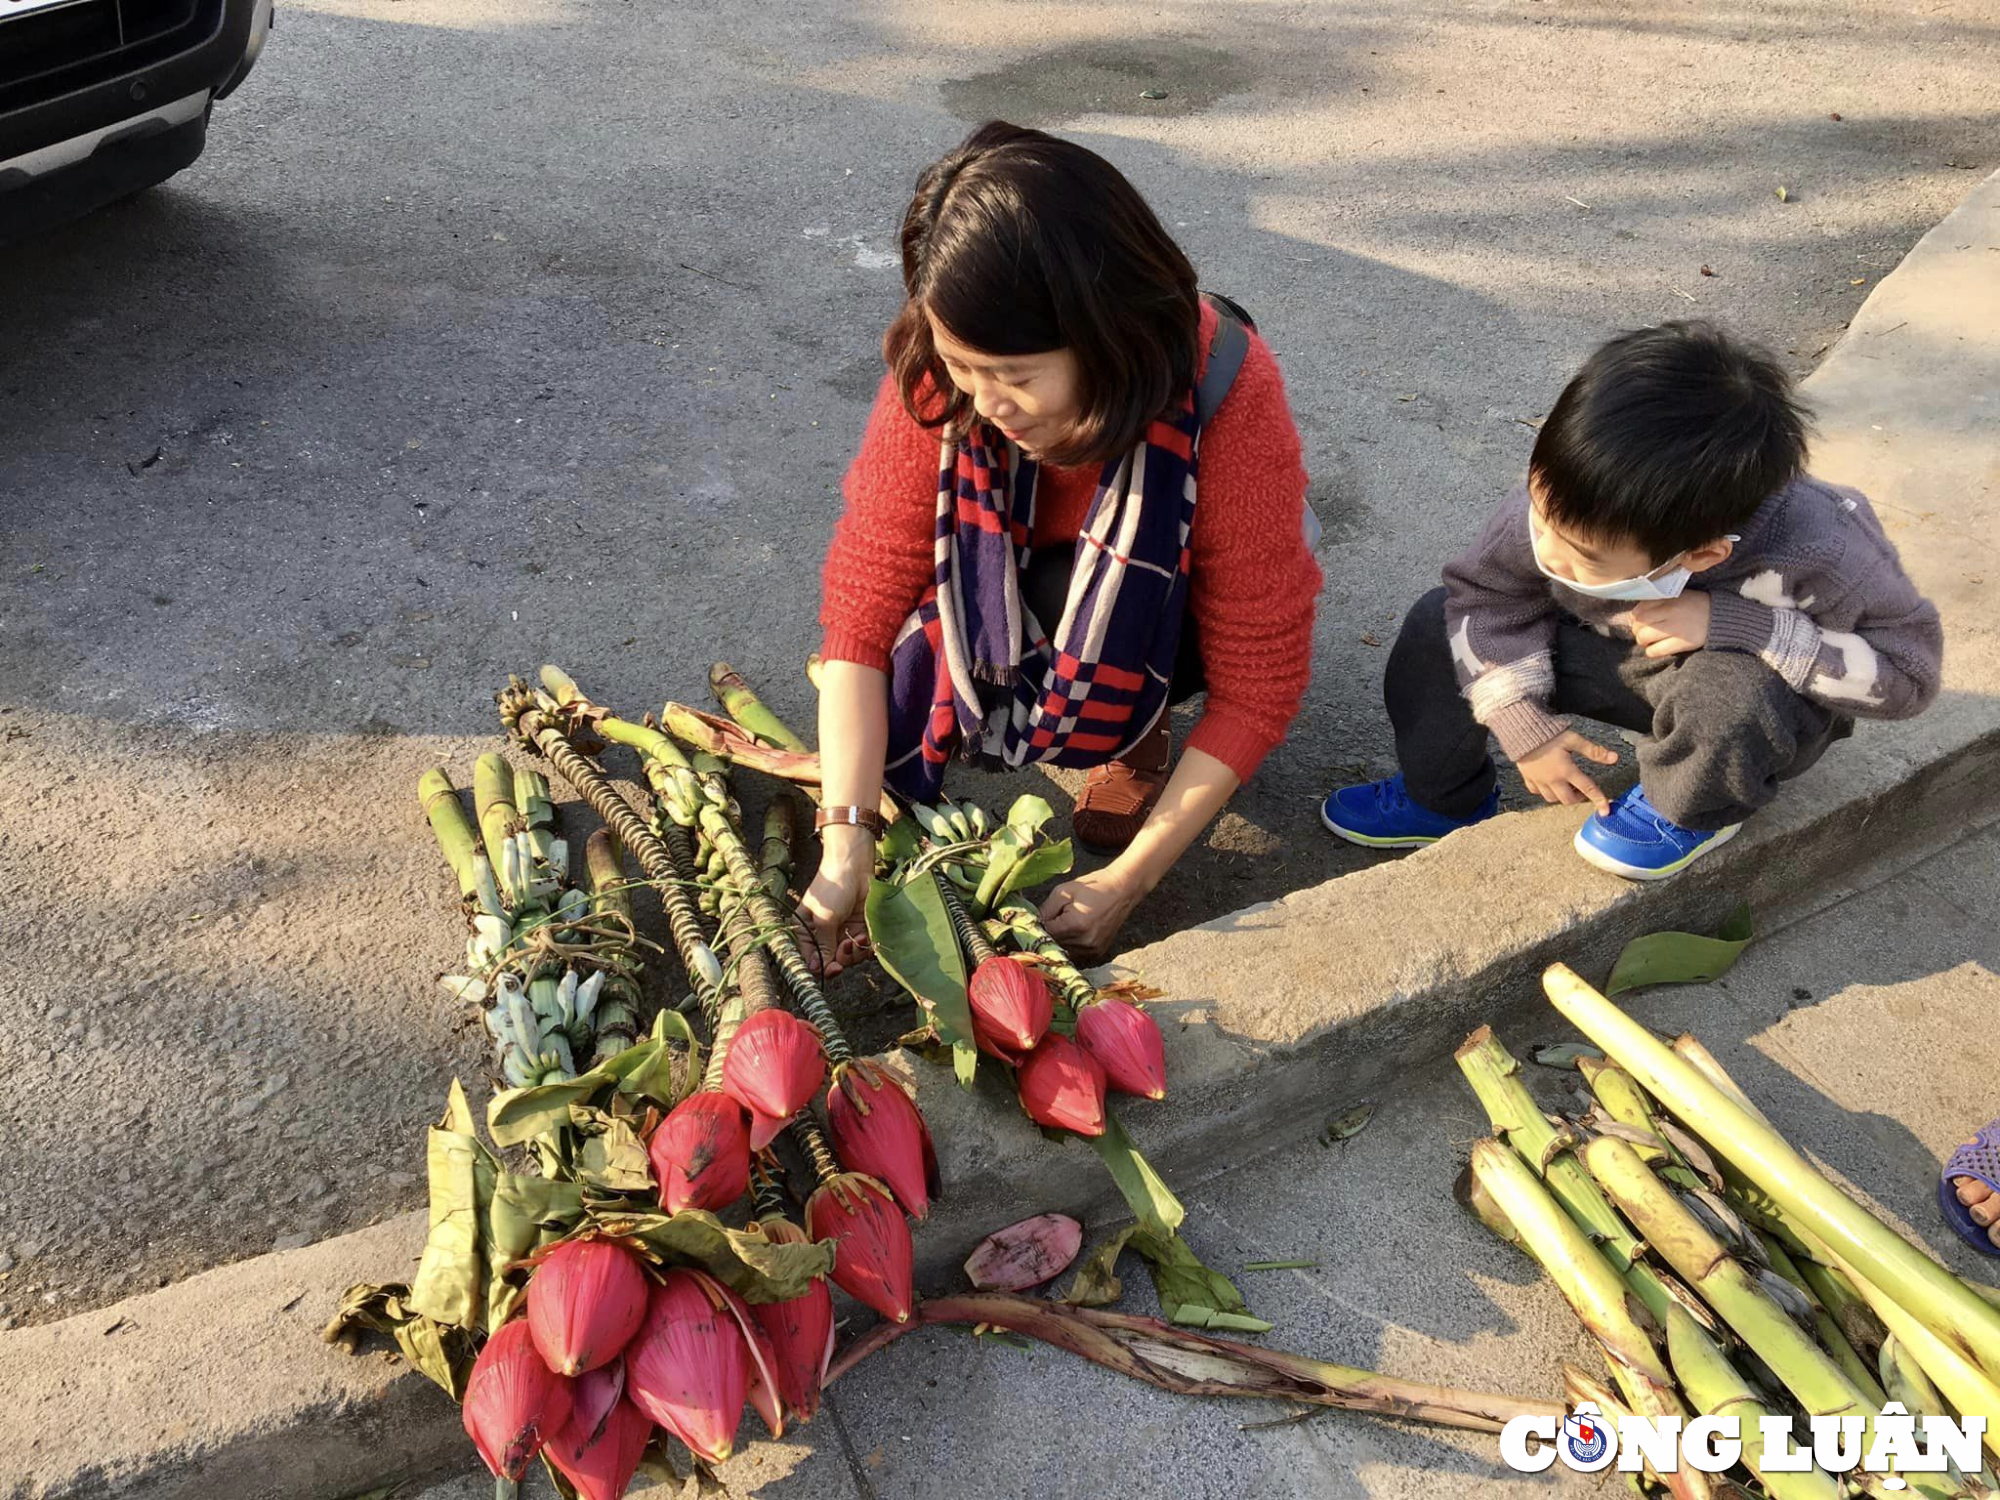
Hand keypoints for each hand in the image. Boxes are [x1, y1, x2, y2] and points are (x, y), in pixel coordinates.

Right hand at [795, 834, 872, 977]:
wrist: (854, 867)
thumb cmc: (832, 889)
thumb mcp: (824, 918)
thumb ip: (824, 944)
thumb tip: (818, 968)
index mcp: (807, 932)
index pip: (812, 960)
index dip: (822, 968)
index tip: (833, 968)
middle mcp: (823, 935)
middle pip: (832, 961)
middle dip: (842, 957)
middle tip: (848, 946)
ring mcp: (842, 932)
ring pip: (850, 957)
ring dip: (856, 951)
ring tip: (857, 937)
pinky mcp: (859, 929)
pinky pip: (863, 948)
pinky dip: (866, 946)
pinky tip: (866, 937)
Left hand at [1040, 866, 1145, 963]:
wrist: (1122, 889)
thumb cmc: (1093, 886)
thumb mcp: (1064, 891)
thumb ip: (1045, 910)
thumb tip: (1031, 923)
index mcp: (1075, 926)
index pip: (1044, 935)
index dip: (1036, 928)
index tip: (1032, 922)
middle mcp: (1084, 942)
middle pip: (1053, 945)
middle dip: (1048, 934)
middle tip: (1050, 920)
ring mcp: (1093, 950)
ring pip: (1063, 951)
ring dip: (1059, 941)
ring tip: (1065, 923)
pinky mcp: (1098, 952)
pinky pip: (1075, 953)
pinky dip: (1070, 944)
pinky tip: (1074, 930)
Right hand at [1515, 730, 1618, 814]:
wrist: (1521, 732)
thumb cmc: (1548, 735)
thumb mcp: (1573, 740)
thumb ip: (1594, 751)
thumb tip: (1614, 758)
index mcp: (1566, 770)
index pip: (1588, 789)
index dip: (1599, 800)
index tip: (1606, 811)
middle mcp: (1552, 780)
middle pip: (1568, 800)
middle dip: (1578, 798)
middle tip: (1582, 789)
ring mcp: (1539, 781)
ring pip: (1552, 799)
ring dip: (1562, 796)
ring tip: (1566, 786)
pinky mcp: (1528, 778)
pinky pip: (1537, 792)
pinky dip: (1546, 792)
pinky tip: (1549, 784)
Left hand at [1631, 592, 1709, 657]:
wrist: (1720, 616)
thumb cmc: (1696, 606)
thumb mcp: (1678, 596)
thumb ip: (1658, 602)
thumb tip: (1634, 617)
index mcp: (1668, 599)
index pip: (1639, 610)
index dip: (1635, 619)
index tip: (1639, 622)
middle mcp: (1670, 612)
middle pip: (1639, 625)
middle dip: (1637, 631)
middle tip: (1643, 634)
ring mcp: (1676, 627)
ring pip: (1644, 637)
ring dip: (1643, 642)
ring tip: (1649, 642)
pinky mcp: (1683, 642)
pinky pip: (1657, 650)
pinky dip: (1652, 652)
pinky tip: (1656, 649)